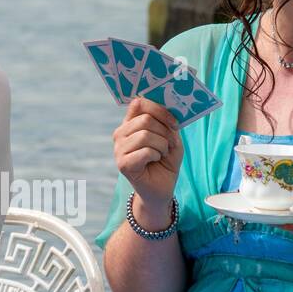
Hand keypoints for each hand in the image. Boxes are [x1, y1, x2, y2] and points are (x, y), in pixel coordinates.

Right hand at [114, 97, 182, 214]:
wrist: (162, 188)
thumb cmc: (166, 161)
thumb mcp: (171, 137)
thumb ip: (167, 121)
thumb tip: (170, 106)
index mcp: (131, 123)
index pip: (139, 103)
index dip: (159, 108)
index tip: (174, 122)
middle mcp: (121, 133)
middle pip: (145, 119)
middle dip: (165, 132)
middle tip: (169, 145)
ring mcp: (119, 149)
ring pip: (145, 135)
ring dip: (162, 145)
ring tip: (162, 154)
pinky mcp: (122, 164)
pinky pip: (145, 151)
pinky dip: (157, 155)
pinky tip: (155, 161)